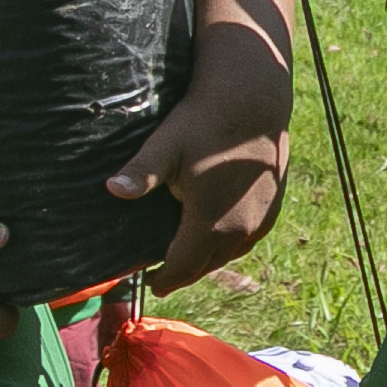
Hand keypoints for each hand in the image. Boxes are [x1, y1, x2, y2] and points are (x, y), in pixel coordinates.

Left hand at [112, 56, 288, 286]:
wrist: (253, 102)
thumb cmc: (204, 123)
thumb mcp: (166, 147)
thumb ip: (142, 174)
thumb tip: (113, 189)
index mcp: (210, 222)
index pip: (182, 268)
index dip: (163, 280)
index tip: (149, 284)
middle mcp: (240, 230)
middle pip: (206, 267)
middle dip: (183, 274)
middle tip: (162, 278)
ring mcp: (261, 220)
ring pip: (228, 255)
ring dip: (206, 261)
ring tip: (187, 259)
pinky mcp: (273, 208)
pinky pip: (247, 240)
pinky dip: (228, 246)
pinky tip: (217, 236)